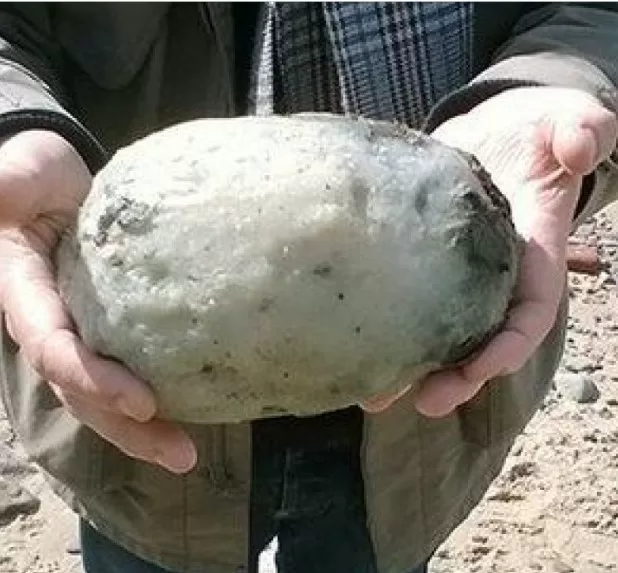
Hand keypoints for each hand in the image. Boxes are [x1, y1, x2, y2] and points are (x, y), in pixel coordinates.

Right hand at [0, 130, 195, 472]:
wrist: (56, 185)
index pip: (55, 351)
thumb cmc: (32, 177)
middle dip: (128, 430)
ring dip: (145, 430)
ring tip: (188, 454)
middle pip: (84, 394)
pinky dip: (159, 393)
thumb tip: (2, 192)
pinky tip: (199, 409)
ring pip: (105, 396)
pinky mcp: (112, 327)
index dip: (93, 380)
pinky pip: (130, 368)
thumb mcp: (17, 176)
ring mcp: (81, 332)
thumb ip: (7, 188)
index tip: (143, 403)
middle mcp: (51, 327)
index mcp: (24, 297)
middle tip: (181, 455)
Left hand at [363, 86, 616, 416]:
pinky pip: (404, 300)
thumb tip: (580, 146)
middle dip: (458, 375)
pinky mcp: (422, 260)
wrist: (495, 129)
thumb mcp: (567, 121)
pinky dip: (382, 327)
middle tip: (426, 402)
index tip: (482, 368)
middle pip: (480, 339)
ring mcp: (456, 272)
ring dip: (410, 369)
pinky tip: (350, 350)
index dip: (509, 344)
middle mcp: (494, 276)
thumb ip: (583, 131)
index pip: (529, 313)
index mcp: (533, 256)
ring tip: (371, 398)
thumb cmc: (538, 129)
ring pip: (438, 333)